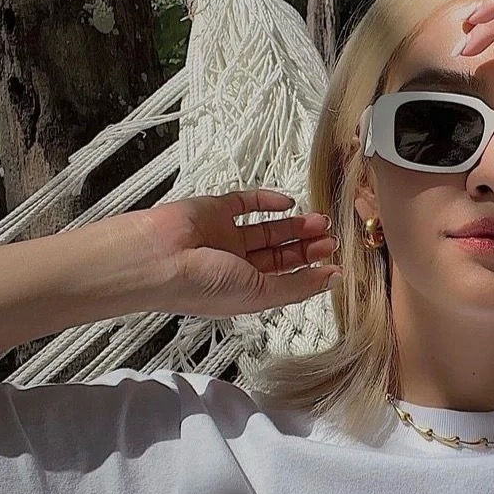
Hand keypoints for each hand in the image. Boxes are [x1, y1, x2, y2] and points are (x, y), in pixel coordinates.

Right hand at [132, 189, 341, 317]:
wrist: (157, 258)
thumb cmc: (199, 285)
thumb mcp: (258, 294)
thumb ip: (297, 287)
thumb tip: (332, 280)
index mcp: (243, 289)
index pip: (285, 278)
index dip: (311, 269)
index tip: (336, 260)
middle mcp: (235, 264)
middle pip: (280, 253)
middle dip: (307, 245)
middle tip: (331, 236)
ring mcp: (225, 236)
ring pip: (269, 227)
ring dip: (295, 223)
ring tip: (320, 220)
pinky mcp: (215, 210)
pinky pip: (247, 203)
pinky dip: (268, 200)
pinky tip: (288, 201)